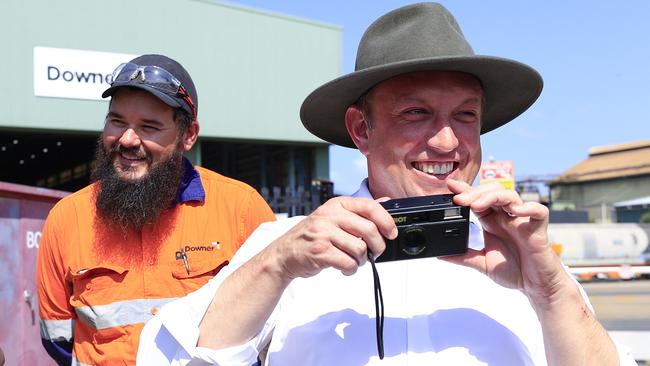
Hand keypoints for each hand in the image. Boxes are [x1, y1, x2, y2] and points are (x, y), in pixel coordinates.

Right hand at [267, 196, 396, 281]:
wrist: (283, 254)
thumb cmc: (311, 237)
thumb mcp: (333, 217)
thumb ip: (359, 211)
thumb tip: (385, 202)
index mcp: (336, 204)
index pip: (369, 207)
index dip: (386, 221)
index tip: (391, 233)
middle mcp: (329, 215)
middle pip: (369, 230)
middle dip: (378, 246)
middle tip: (375, 253)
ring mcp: (323, 233)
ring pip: (360, 248)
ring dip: (362, 260)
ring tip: (354, 261)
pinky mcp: (320, 252)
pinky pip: (348, 262)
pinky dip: (351, 269)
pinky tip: (345, 267)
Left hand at [444, 179, 571, 303]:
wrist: (535, 286)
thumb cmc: (514, 271)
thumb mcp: (482, 263)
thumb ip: (463, 257)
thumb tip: (440, 255)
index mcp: (492, 222)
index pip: (477, 199)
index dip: (465, 190)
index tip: (450, 185)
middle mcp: (506, 217)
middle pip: (492, 192)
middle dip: (475, 193)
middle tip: (460, 200)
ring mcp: (522, 221)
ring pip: (510, 196)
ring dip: (492, 197)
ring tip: (477, 205)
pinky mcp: (538, 229)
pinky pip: (539, 211)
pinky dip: (528, 207)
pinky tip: (515, 211)